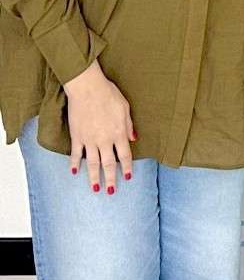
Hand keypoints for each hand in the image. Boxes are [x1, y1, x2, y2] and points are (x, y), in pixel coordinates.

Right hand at [63, 61, 134, 193]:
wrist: (87, 88)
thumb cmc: (109, 95)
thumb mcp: (125, 108)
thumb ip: (129, 126)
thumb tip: (134, 138)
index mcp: (119, 133)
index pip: (125, 155)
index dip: (127, 167)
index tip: (128, 177)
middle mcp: (105, 140)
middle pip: (109, 164)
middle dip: (111, 178)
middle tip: (110, 191)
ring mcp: (89, 139)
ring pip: (92, 163)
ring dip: (94, 176)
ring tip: (95, 188)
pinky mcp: (76, 136)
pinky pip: (76, 153)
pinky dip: (75, 163)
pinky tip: (74, 172)